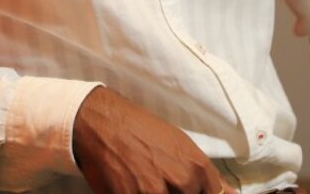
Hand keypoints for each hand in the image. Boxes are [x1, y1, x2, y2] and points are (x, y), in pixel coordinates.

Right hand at [72, 87, 235, 193]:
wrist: (103, 122)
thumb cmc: (141, 129)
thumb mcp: (179, 144)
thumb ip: (206, 175)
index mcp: (196, 166)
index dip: (199, 192)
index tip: (186, 188)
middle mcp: (181, 181)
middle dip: (176, 192)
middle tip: (158, 177)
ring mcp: (154, 192)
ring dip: (157, 191)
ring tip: (145, 177)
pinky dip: (138, 193)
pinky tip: (133, 185)